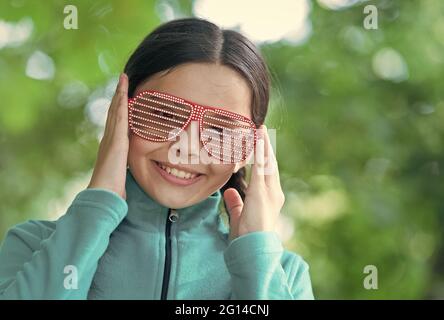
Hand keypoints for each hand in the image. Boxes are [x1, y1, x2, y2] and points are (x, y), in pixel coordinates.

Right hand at [87, 73, 129, 198]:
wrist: (103, 195)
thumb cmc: (112, 189)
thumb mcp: (121, 175)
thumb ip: (124, 170)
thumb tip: (128, 174)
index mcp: (111, 146)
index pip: (116, 122)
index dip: (119, 108)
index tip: (124, 95)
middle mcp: (109, 139)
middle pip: (114, 112)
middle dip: (118, 95)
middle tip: (122, 79)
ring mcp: (111, 139)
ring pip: (115, 111)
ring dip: (120, 94)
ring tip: (123, 79)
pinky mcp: (116, 142)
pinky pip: (119, 119)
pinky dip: (121, 104)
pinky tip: (124, 93)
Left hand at [224, 125, 284, 240]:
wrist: (253, 247)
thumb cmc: (247, 236)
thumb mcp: (239, 215)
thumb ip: (235, 203)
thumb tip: (229, 192)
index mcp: (269, 197)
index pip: (266, 172)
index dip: (263, 156)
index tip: (259, 142)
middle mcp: (273, 192)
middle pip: (270, 163)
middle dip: (265, 146)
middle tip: (261, 129)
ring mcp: (269, 191)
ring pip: (267, 162)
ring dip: (263, 145)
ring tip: (259, 129)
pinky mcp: (261, 192)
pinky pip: (260, 168)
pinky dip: (259, 153)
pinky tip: (257, 141)